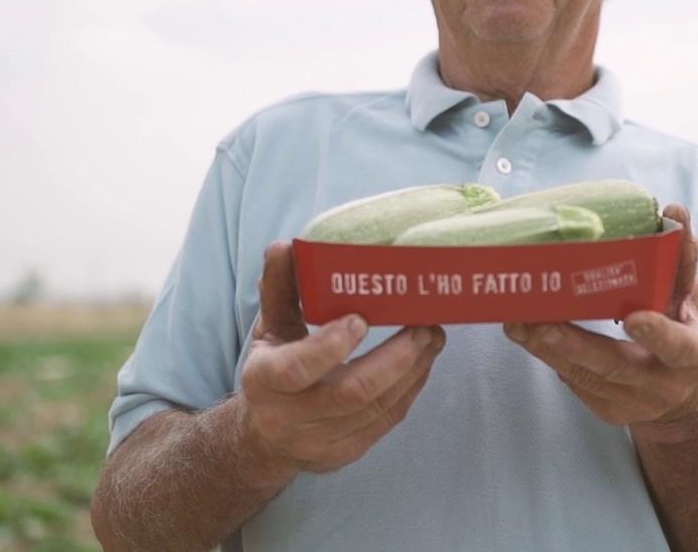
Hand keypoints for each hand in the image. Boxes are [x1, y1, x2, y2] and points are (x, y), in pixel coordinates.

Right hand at [238, 242, 444, 487]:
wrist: (266, 438)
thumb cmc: (274, 368)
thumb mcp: (270, 327)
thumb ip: (281, 287)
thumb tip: (286, 245)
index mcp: (264, 382)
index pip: (296, 370)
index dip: (331, 346)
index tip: (362, 317)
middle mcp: (289, 419)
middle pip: (351, 393)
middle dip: (396, 357)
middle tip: (424, 324)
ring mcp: (320, 443)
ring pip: (377, 408)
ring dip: (413, 369)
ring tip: (433, 336)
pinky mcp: (346, 453)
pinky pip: (387, 421)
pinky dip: (411, 388)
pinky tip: (424, 361)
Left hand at [503, 203, 697, 433]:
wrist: (678, 388)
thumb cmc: (679, 325)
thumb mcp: (686, 295)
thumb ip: (680, 257)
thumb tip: (674, 212)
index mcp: (695, 354)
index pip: (679, 346)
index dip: (658, 334)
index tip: (632, 318)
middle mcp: (665, 385)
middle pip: (616, 367)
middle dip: (575, 345)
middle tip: (540, 323)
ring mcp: (634, 403)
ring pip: (585, 377)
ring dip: (547, 349)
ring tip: (516, 322)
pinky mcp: (607, 410)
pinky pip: (574, 382)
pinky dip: (550, 356)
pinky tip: (526, 334)